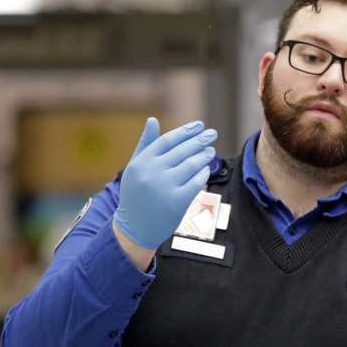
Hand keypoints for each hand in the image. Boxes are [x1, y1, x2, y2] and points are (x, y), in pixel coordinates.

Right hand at [113, 118, 217, 249]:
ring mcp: (165, 188)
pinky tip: (206, 168)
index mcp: (141, 162)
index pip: (168, 140)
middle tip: (212, 134)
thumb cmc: (136, 194)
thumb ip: (145, 144)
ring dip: (204, 155)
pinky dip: (203, 173)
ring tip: (211, 150)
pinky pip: (197, 182)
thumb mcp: (135, 168)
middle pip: (182, 151)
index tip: (199, 126)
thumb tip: (152, 119)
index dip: (186, 132)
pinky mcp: (178, 202)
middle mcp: (152, 173)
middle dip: (200, 140)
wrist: (135, 228)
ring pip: (191, 165)